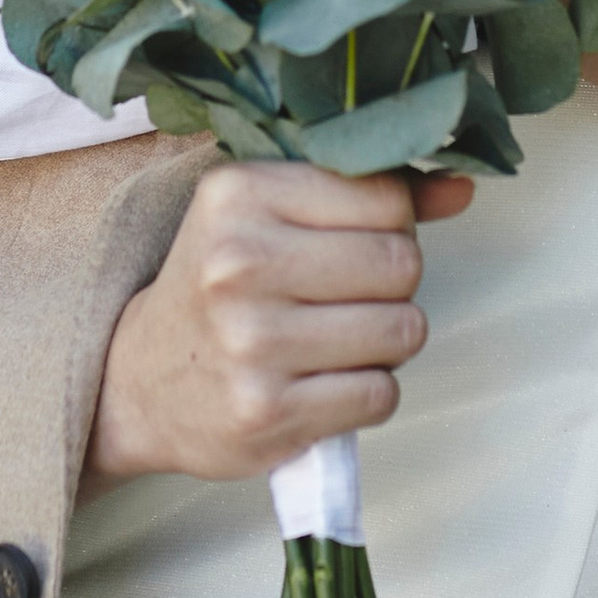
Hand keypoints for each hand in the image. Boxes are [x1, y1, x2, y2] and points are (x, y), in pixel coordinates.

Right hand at [84, 161, 473, 492]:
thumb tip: (461, 186)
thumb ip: (366, 194)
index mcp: (238, 193)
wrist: (136, 384)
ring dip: (386, 342)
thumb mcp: (269, 216)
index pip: (383, 195)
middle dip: (393, 283)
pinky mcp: (268, 411)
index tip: (356, 240)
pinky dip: (369, 392)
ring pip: (403, 330)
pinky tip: (325, 382)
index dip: (392, 222)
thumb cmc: (216, 289)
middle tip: (348, 296)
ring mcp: (252, 341)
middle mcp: (240, 261)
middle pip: (401, 262)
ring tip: (337, 340)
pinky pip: (381, 394)